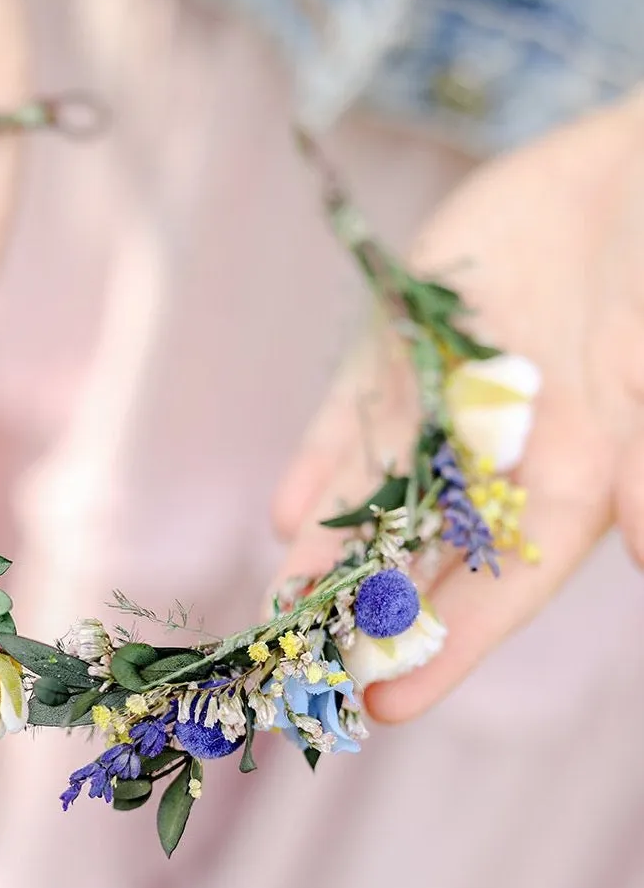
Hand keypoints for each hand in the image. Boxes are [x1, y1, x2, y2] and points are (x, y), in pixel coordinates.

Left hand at [271, 90, 643, 722]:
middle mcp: (496, 464)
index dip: (446, 653)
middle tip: (300, 671)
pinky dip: (321, 463)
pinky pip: (352, 418)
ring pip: (372, 499)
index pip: (498, 594)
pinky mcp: (404, 356)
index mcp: (567, 488)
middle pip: (419, 560)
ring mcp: (442, 411)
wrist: (620, 180)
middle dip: (362, 616)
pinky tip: (286, 512)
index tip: (386, 707)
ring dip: (325, 554)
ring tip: (278, 605)